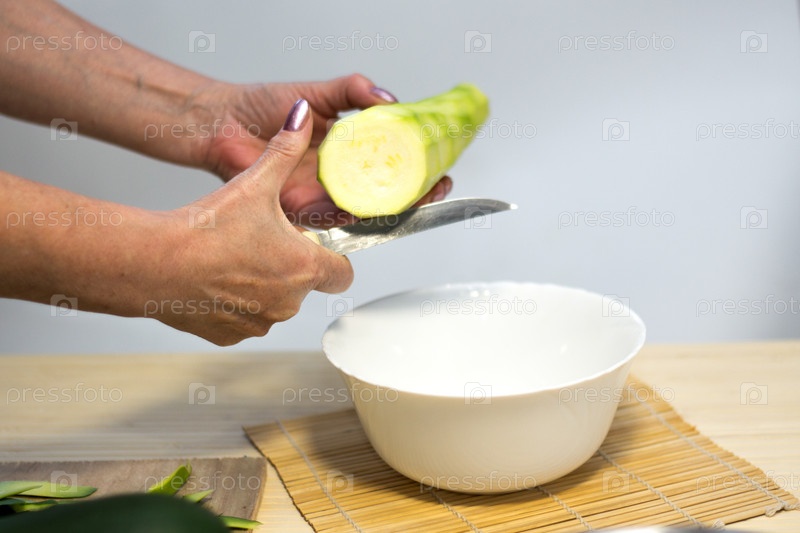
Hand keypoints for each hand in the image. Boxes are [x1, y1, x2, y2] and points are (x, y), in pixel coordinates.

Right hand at [155, 100, 352, 344]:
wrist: (156, 263)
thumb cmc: (207, 228)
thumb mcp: (255, 182)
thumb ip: (285, 149)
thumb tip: (301, 116)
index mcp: (305, 267)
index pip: (343, 273)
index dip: (332, 259)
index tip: (313, 246)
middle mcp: (289, 302)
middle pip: (303, 285)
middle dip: (287, 266)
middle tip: (258, 242)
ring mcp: (261, 322)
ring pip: (273, 303)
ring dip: (261, 285)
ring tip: (231, 259)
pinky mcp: (231, 336)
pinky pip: (242, 320)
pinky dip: (233, 304)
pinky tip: (213, 281)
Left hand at [190, 74, 451, 227]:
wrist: (224, 120)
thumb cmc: (265, 106)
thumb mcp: (320, 92)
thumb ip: (354, 91)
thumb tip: (390, 100)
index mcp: (347, 152)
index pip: (391, 164)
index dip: (419, 168)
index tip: (441, 167)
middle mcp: (338, 177)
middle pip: (385, 194)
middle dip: (415, 195)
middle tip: (435, 188)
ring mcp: (321, 194)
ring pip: (362, 210)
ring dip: (387, 209)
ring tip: (409, 200)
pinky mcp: (298, 208)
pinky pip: (327, 217)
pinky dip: (345, 214)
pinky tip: (362, 206)